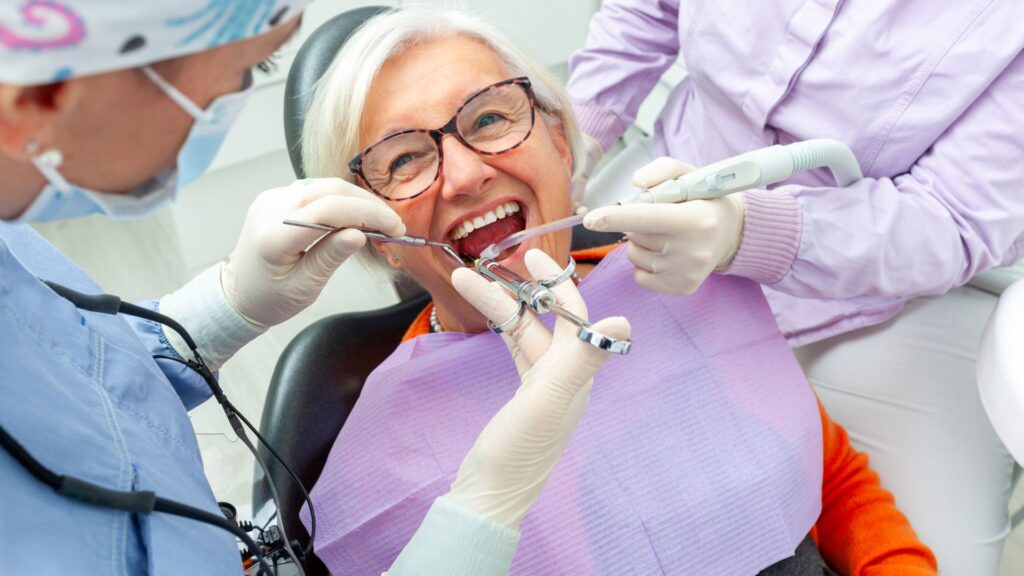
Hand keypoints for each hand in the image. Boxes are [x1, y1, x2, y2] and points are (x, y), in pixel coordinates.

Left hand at [221, 178, 404, 326]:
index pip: (330, 211)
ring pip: (325, 186)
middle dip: (368, 205)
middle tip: (394, 226)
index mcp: (274, 235)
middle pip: (331, 191)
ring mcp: (271, 199)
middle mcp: (270, 209)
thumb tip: (360, 235)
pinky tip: (355, 216)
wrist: (238, 295)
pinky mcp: (276, 197)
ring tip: (379, 221)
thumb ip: (330, 257)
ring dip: (356, 200)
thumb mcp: (304, 287)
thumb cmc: (269, 298)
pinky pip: (314, 190)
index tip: (395, 229)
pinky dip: (339, 200)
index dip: (369, 215)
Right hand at [446, 249, 629, 527]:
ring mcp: (543, 386)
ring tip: (466, 280)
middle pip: (545, 319)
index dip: (556, 283)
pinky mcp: (523, 397)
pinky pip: (515, 350)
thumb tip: (623, 319)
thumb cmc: (519, 451)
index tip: (532, 256)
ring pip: (524, 332)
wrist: (488, 497)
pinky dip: (500, 329)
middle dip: (520, 288)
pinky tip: (486, 315)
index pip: (574, 316)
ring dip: (499, 306)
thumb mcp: (548, 400)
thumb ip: (582, 359)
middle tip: (495, 260)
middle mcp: (565, 376)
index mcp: (577, 374)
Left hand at [583, 157, 744, 294]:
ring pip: (634, 256)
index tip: (590, 220)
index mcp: (695, 219)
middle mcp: (692, 250)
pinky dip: (645, 264)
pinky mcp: (682, 289)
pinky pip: (640, 276)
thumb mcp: (688, 175)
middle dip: (638, 224)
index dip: (615, 217)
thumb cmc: (703, 199)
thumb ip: (661, 170)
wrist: (732, 233)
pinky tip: (667, 253)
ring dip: (641, 244)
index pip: (646, 217)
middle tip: (663, 218)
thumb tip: (636, 183)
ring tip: (667, 235)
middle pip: (635, 236)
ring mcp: (687, 273)